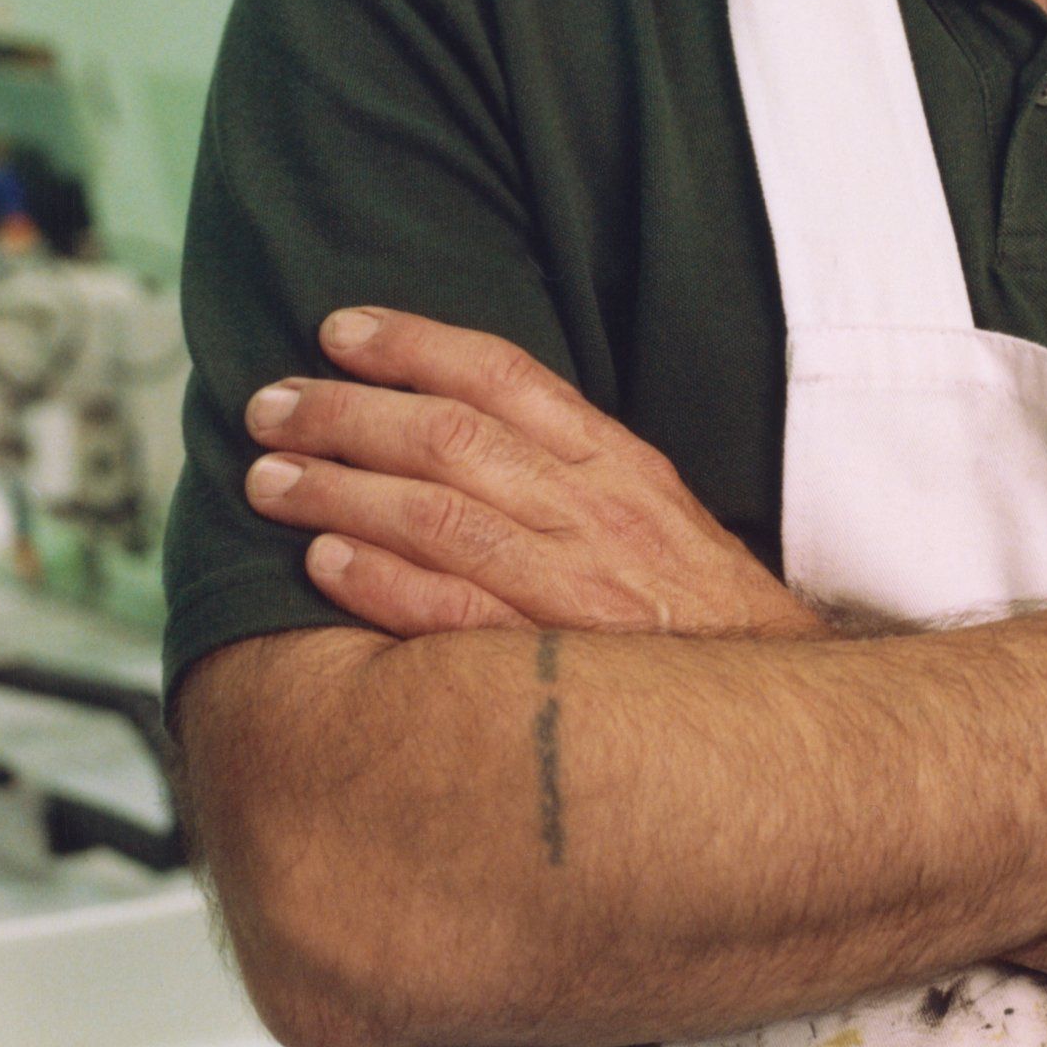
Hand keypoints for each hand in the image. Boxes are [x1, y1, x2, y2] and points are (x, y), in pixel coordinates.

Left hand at [245, 307, 825, 642]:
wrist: (778, 716)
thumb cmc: (702, 617)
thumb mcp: (657, 516)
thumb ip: (575, 470)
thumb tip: (467, 423)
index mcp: (621, 467)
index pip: (506, 376)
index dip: (413, 344)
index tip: (339, 331)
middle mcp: (598, 515)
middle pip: (450, 437)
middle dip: (345, 412)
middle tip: (271, 407)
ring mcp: (578, 588)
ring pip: (437, 514)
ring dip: (337, 488)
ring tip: (267, 478)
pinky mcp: (558, 659)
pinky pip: (453, 611)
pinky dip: (383, 580)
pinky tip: (323, 561)